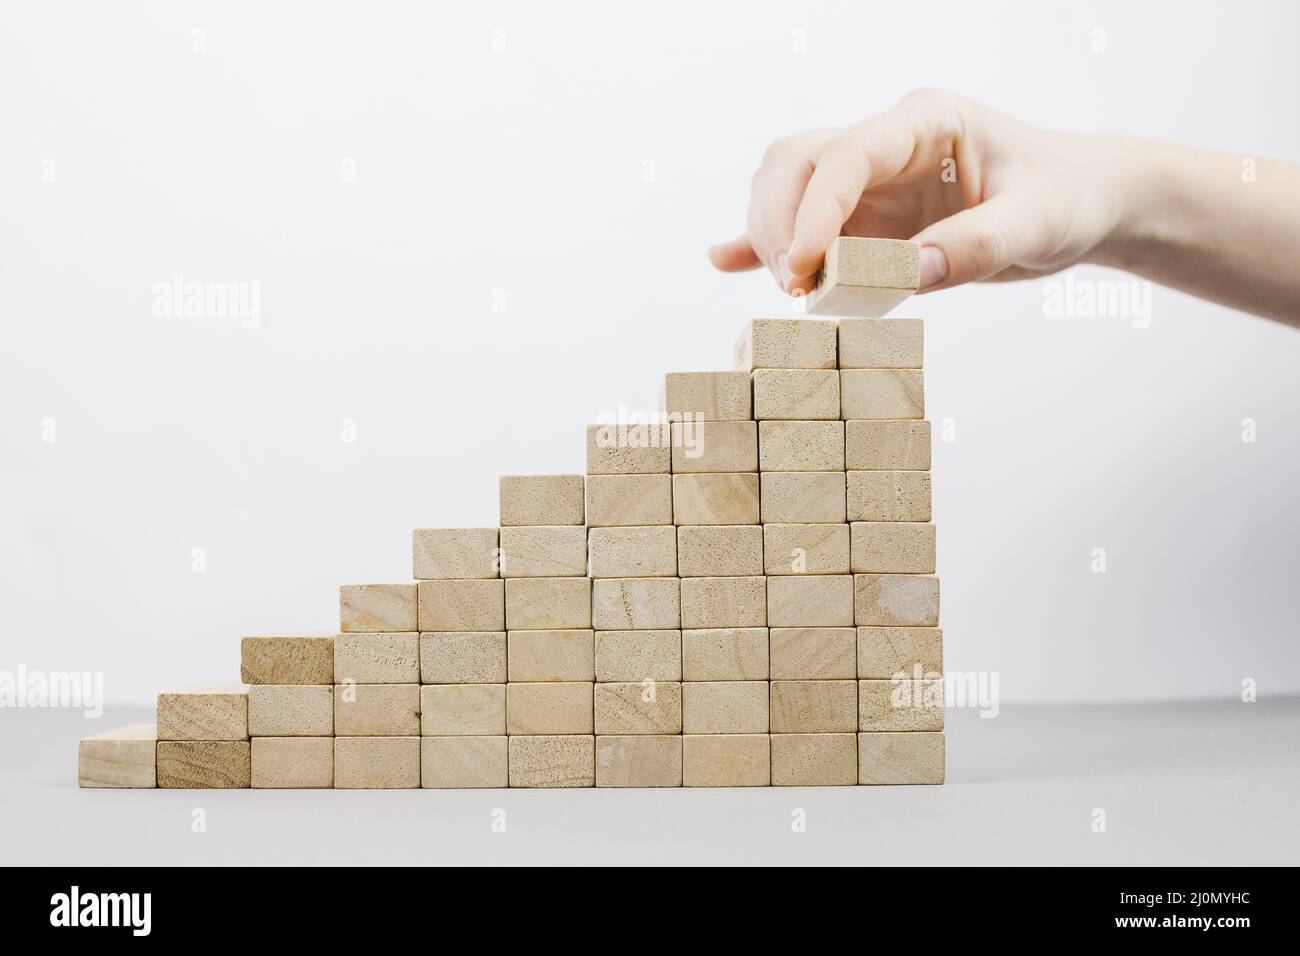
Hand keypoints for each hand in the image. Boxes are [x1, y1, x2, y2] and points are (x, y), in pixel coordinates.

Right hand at [708, 89, 1141, 296]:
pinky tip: (726, 262)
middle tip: (797, 287)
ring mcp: (870, 179)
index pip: (845, 156)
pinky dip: (762, 242)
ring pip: (785, 187)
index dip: (814, 209)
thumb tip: (910, 273)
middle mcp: (886, 143)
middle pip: (794, 162)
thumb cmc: (1065, 198)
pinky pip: (801, 220)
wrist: (1081, 202)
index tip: (804, 268)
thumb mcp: (1037, 224)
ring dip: (773, 236)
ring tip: (796, 292)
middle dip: (779, 223)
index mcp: (925, 123)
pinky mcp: (865, 215)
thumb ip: (975, 245)